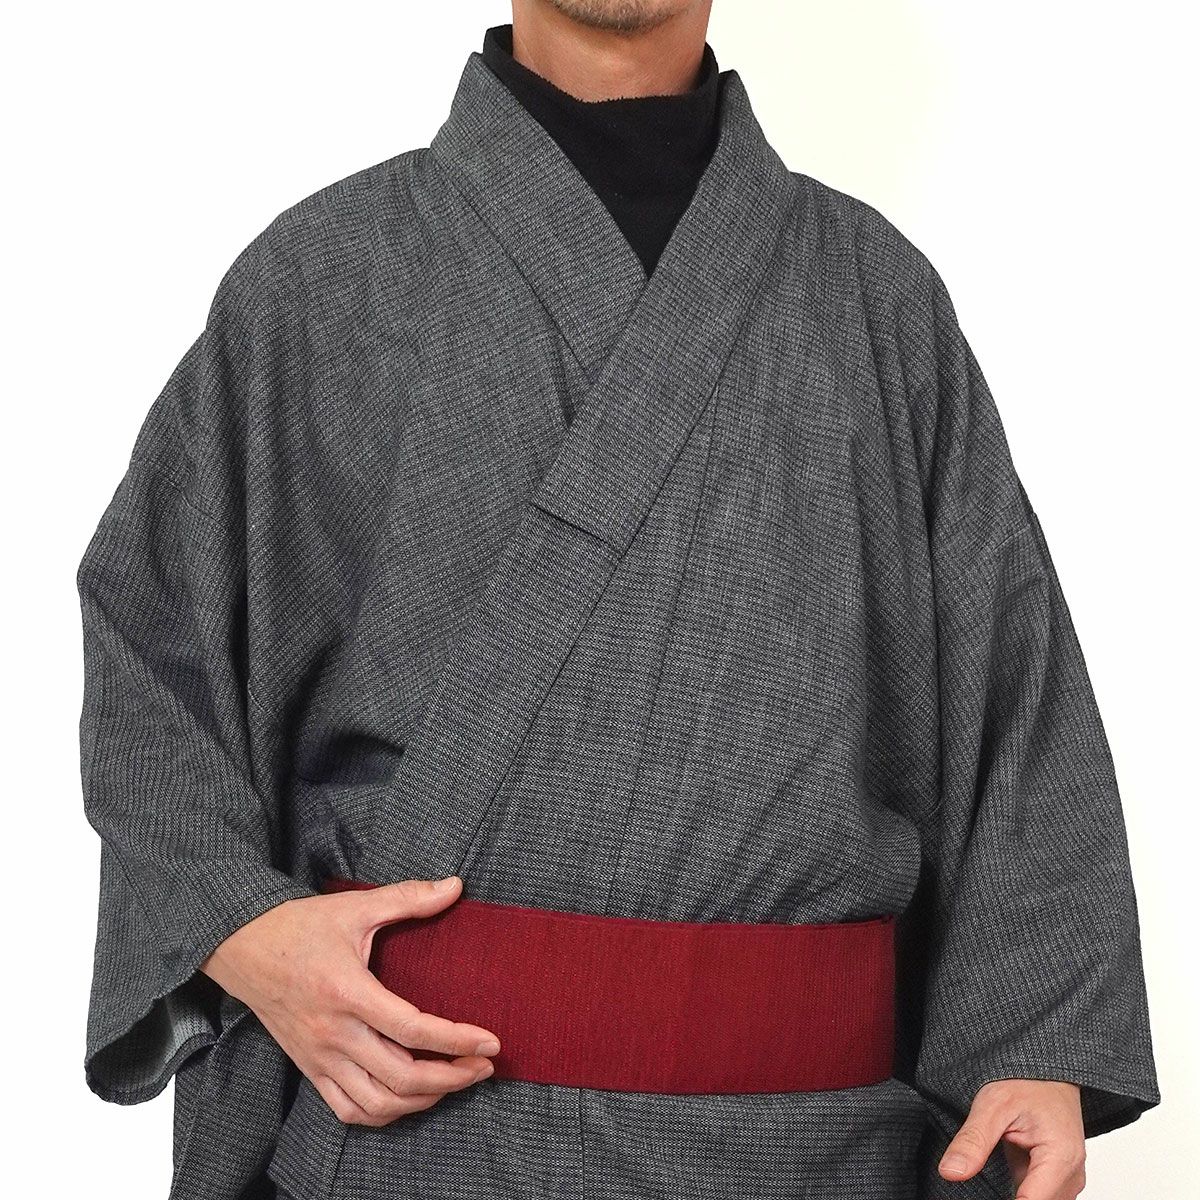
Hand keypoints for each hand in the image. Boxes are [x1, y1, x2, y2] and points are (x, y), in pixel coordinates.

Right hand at [199, 875, 501, 1125]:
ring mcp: (319, 1057)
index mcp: (348, 992)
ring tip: (454, 1082)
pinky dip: (384, 1114)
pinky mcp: (309, 1068)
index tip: (490, 1042)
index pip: (413, 1030)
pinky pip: (348, 1110)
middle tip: (484, 1067)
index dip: (458, 1040)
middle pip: (402, 1077)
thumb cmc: (300, 926)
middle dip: (452, 1077)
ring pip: (378, 1103)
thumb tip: (456, 885)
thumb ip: (408, 898)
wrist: (241, 948)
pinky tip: (409, 1099)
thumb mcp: (355, 906)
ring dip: (423, 1100)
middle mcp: (333, 1033)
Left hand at [938, 1078, 1085, 1198]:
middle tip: (984, 1161)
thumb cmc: (1026, 1083)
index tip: (979, 1190)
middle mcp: (1072, 1174)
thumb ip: (973, 1141)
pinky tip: (1005, 1164)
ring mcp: (1069, 1178)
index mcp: (1060, 1158)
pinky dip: (1021, 1189)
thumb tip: (950, 1172)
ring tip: (997, 1157)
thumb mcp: (992, 1105)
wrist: (1047, 1073)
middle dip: (1005, 1194)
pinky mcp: (1060, 1178)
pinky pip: (1039, 1194)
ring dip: (1014, 1191)